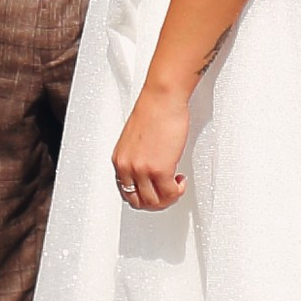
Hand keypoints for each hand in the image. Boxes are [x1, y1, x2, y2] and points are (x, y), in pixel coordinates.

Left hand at [113, 81, 189, 210]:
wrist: (162, 99)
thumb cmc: (153, 112)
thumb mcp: (134, 140)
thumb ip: (136, 158)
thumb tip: (147, 173)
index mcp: (120, 160)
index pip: (125, 192)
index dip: (143, 196)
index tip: (154, 191)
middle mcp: (127, 167)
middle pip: (138, 202)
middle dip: (156, 202)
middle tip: (167, 193)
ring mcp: (142, 170)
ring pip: (154, 202)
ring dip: (168, 198)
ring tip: (175, 186)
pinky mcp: (159, 169)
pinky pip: (169, 193)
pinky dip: (177, 191)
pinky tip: (180, 180)